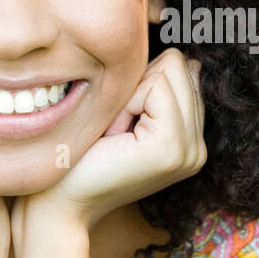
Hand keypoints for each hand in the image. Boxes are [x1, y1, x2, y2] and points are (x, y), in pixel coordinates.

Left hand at [16, 48, 207, 233]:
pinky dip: (125, 102)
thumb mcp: (127, 114)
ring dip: (131, 94)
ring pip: (170, 70)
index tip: (121, 122)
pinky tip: (113, 135)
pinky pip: (155, 86)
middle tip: (116, 127)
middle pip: (180, 65)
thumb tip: (183, 55)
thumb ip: (157, 86)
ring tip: (115, 132)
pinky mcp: (172, 148)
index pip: (185, 70)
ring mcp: (190, 151)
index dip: (143, 82)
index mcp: (191, 140)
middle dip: (139, 85)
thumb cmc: (81, 155)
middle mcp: (198, 148)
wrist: (60, 202)